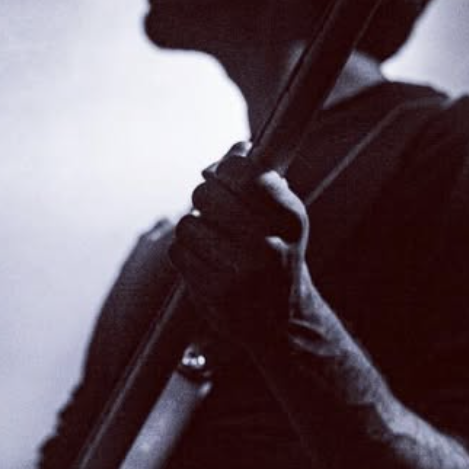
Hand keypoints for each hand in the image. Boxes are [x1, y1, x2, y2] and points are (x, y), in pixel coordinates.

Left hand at [169, 142, 312, 343]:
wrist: (280, 320)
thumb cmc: (276, 254)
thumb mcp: (281, 216)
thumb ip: (260, 178)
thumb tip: (237, 148)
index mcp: (289, 219)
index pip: (243, 172)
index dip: (225, 168)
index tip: (223, 175)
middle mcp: (270, 246)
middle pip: (205, 193)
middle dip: (205, 197)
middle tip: (215, 210)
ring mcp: (241, 273)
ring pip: (188, 223)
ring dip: (194, 229)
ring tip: (214, 242)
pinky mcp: (214, 293)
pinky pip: (178, 251)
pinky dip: (186, 253)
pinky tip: (207, 263)